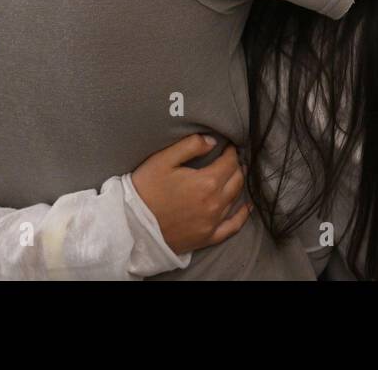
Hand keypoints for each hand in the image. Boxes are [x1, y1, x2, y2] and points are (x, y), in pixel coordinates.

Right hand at [130, 135, 250, 255]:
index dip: (231, 151)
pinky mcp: (207, 237)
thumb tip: (212, 141)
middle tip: (231, 159)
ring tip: (236, 174)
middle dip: (236, 166)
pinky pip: (232, 227)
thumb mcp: (163, 160)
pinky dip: (241, 216)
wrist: (130, 227)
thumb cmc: (144, 190)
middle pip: (236, 179)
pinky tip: (246, 207)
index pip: (230, 162)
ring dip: (238, 184)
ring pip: (235, 198)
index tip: (228, 146)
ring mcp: (212, 222)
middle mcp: (215, 203)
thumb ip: (190, 145)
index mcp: (207, 182)